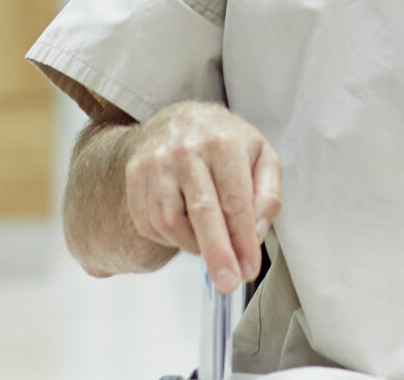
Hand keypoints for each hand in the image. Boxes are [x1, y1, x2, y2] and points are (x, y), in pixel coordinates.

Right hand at [123, 100, 282, 294]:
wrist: (179, 119)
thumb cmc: (225, 142)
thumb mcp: (261, 157)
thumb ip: (267, 195)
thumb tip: (256, 234)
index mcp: (223, 142)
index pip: (235, 201)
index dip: (243, 241)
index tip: (248, 268)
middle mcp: (186, 149)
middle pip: (201, 212)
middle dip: (217, 253)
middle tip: (227, 282)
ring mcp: (156, 162)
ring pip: (171, 222)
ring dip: (192, 244)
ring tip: (208, 240)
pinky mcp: (136, 176)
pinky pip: (150, 223)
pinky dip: (170, 237)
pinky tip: (185, 227)